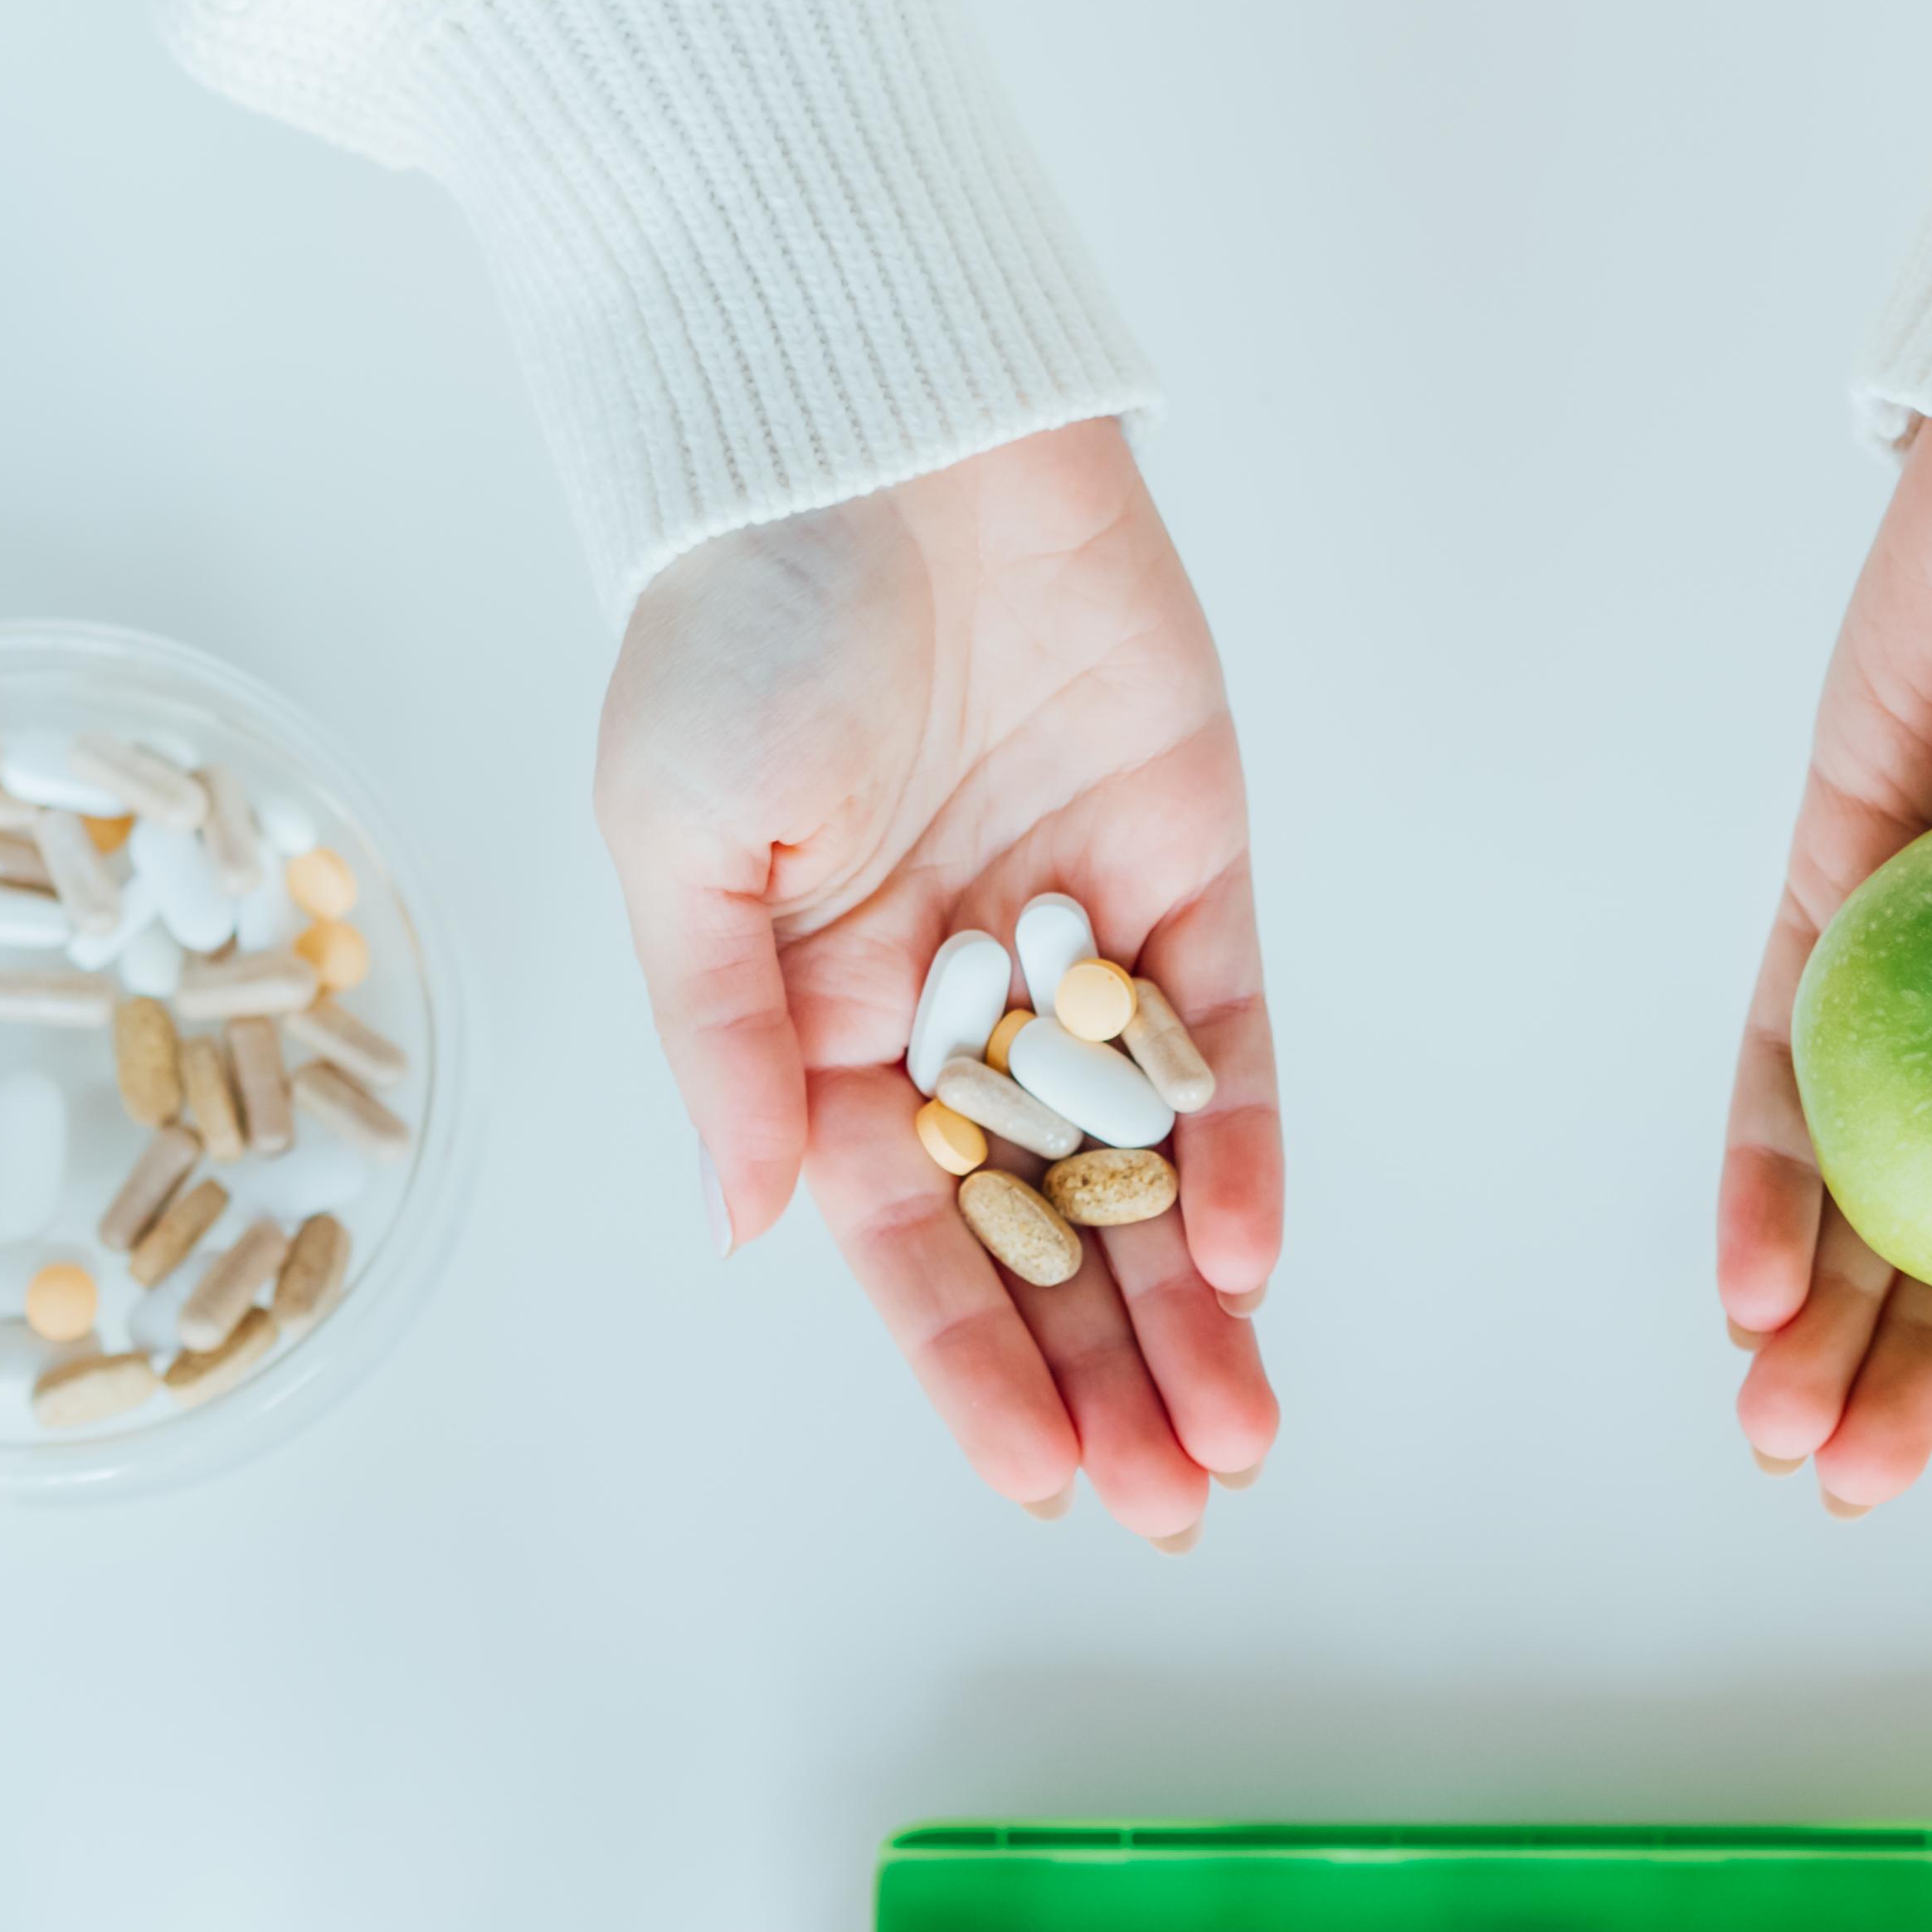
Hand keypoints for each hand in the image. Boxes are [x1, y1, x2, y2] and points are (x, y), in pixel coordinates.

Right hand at [595, 420, 1277, 1537]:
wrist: (870, 425)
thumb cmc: (733, 619)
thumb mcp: (680, 845)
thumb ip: (723, 1041)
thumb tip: (742, 1228)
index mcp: (817, 1022)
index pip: (904, 1239)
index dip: (967, 1363)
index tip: (1035, 1478)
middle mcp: (955, 1004)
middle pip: (1043, 1233)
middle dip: (1103, 1375)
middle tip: (1175, 1506)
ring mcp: (1076, 938)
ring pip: (1144, 1166)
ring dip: (1187, 1307)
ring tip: (1236, 1439)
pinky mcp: (1185, 860)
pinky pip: (1225, 1033)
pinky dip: (1239, 1143)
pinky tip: (1251, 1259)